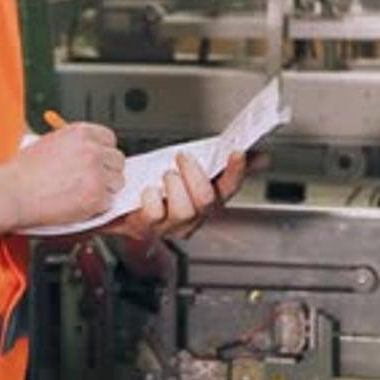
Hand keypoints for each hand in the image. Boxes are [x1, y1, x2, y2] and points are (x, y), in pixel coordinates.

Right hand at [8, 122, 124, 227]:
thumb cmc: (22, 172)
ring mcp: (95, 173)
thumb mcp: (49, 143)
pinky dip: (97, 207)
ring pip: (117, 182)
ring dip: (105, 190)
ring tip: (83, 194)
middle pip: (117, 160)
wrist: (11, 193)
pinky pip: (109, 202)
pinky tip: (79, 205)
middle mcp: (91, 150)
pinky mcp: (95, 196)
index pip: (109, 139)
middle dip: (107, 171)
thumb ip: (73, 145)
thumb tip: (88, 152)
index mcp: (80, 133)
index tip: (99, 161)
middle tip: (92, 181)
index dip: (104, 152)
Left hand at [102, 151, 245, 240]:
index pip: (230, 188)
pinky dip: (151, 198)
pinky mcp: (146, 227)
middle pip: (207, 201)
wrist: (122, 203)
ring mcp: (170, 225)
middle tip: (182, 157)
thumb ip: (224, 163)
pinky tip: (148, 190)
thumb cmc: (160, 188)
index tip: (237, 152)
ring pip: (184, 211)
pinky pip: (153, 214)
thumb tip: (257, 155)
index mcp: (207, 202)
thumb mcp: (192, 171)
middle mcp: (192, 218)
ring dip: (174, 185)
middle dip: (195, 174)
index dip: (236, 171)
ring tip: (165, 174)